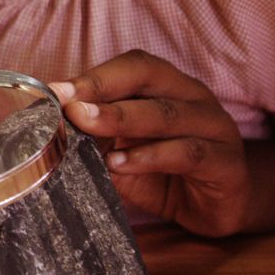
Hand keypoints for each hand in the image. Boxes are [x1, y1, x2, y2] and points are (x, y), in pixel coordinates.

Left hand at [49, 50, 249, 236]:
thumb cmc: (163, 171)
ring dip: (122, 119)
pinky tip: (120, 164)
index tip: (55, 91)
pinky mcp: (226, 163)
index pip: (133, 66)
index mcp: (168, 85)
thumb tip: (47, 131)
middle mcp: (193, 97)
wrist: (217, 208)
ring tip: (86, 129)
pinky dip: (151, 157)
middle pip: (149, 78)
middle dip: (103, 90)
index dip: (95, 76)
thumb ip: (93, 138)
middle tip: (69, 107)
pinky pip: (188, 152)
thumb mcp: (122, 152)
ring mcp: (215, 127)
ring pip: (167, 114)